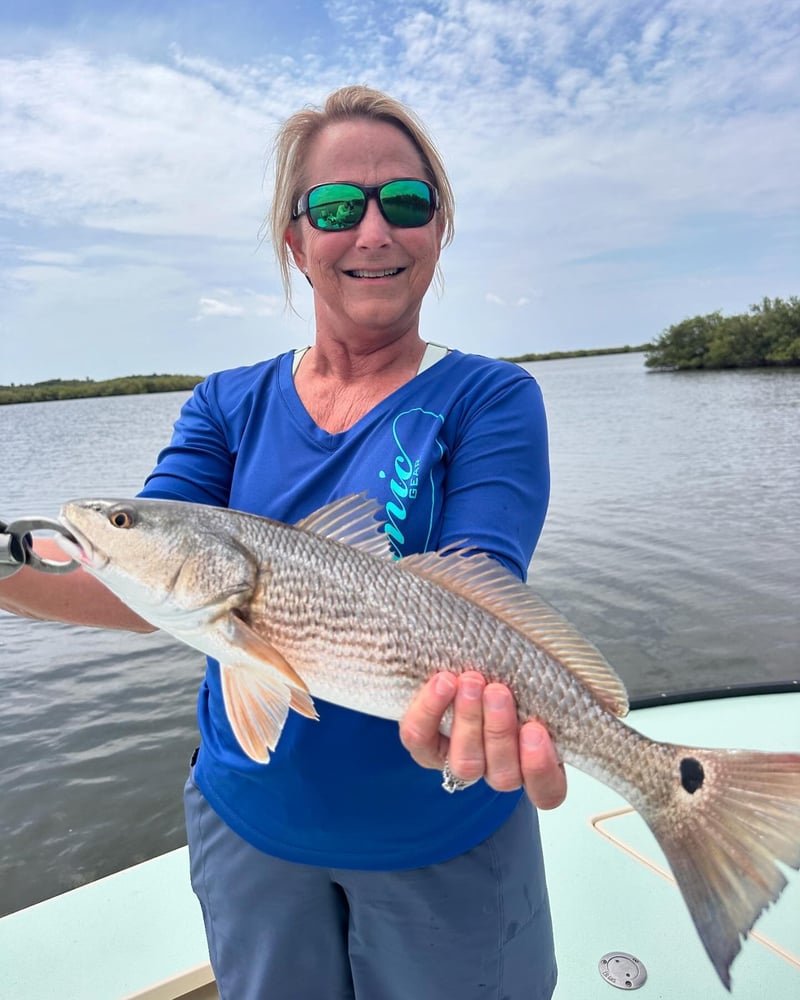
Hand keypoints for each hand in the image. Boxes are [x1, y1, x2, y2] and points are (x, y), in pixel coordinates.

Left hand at [399, 670, 566, 809]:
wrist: (465, 675)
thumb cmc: (508, 679)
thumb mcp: (531, 687)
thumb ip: (540, 691)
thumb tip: (552, 669)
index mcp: (533, 764)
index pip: (548, 791)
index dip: (541, 768)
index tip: (536, 730)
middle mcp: (498, 771)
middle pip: (503, 774)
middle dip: (499, 731)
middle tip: (497, 692)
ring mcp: (460, 763)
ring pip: (465, 763)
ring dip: (469, 721)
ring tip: (471, 682)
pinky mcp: (424, 748)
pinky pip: (421, 739)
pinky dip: (430, 710)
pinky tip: (443, 681)